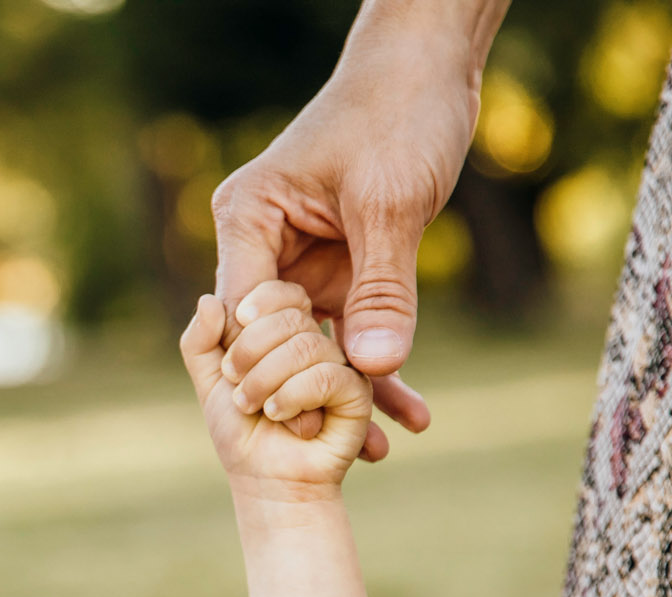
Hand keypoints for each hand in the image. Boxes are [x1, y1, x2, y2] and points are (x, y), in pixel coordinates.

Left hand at [182, 283, 373, 499]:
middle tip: (239, 391)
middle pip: (291, 315)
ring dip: (266, 381)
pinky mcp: (357, 391)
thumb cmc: (241, 432)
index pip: (282, 294)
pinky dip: (292, 396)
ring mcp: (343, 363)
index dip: (252, 313)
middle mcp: (320, 341)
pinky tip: (282, 417)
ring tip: (257, 409)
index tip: (231, 352)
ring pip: (307, 344)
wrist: (267, 480)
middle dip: (250, 354)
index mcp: (289, 331)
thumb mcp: (210, 382)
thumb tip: (208, 301)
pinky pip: (328, 374)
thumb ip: (200, 341)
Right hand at [210, 23, 486, 448]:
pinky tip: (407, 410)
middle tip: (336, 451)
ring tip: (377, 450)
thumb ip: (382, 287)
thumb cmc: (398, 115)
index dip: (270, 368)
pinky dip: (378, 364)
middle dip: (307, 395)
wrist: (428, 70)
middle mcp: (262, 245)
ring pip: (315, 343)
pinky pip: (352, 327)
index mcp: (247, 220)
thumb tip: (375, 366)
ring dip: (348, 392)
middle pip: (273, 338)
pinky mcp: (339, 266)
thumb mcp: (392, 204)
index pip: (243, 311)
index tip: (301, 422)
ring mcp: (300, 260)